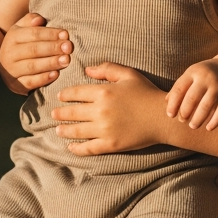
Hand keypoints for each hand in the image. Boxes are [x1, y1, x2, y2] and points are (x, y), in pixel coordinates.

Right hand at [0, 13, 73, 93]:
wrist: (8, 66)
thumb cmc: (23, 44)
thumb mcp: (23, 30)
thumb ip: (30, 21)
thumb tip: (39, 19)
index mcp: (12, 37)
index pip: (33, 34)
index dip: (50, 34)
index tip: (65, 34)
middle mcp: (9, 53)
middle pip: (33, 49)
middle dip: (53, 48)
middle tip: (69, 48)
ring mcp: (11, 70)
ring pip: (32, 66)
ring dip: (51, 63)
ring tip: (66, 60)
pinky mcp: (15, 85)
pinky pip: (30, 82)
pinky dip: (43, 79)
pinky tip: (56, 75)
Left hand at [52, 63, 166, 154]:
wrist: (163, 117)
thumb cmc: (147, 93)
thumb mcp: (129, 74)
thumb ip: (107, 69)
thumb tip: (87, 70)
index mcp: (103, 92)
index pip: (75, 93)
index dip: (65, 95)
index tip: (60, 97)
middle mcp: (101, 111)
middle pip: (72, 113)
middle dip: (60, 113)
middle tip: (54, 114)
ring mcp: (105, 129)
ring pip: (76, 131)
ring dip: (64, 130)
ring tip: (58, 130)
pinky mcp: (111, 144)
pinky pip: (88, 148)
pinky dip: (77, 149)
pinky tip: (71, 147)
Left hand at [165, 59, 217, 130]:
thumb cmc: (204, 76)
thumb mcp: (191, 76)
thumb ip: (179, 88)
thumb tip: (166, 103)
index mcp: (193, 72)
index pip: (180, 89)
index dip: (173, 104)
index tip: (170, 115)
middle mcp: (206, 77)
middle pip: (192, 98)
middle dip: (185, 112)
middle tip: (182, 120)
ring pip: (206, 106)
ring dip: (198, 119)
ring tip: (193, 126)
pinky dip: (215, 121)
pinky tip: (208, 128)